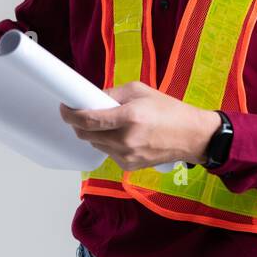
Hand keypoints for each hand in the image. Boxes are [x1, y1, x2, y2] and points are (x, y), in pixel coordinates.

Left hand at [59, 80, 222, 170]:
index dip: (70, 114)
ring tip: (111, 122)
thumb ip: (113, 93)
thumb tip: (92, 98)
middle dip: (79, 123)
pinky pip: (107, 152)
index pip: (88, 119)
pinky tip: (122, 135)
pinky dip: (107, 142)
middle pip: (86, 135)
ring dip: (94, 133)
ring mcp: (127, 156)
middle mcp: (126, 140)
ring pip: (95, 144)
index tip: (65, 108)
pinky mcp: (128, 166)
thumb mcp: (140, 91)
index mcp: (129, 117)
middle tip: (82, 112)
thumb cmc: (169, 111)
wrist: (191, 136)